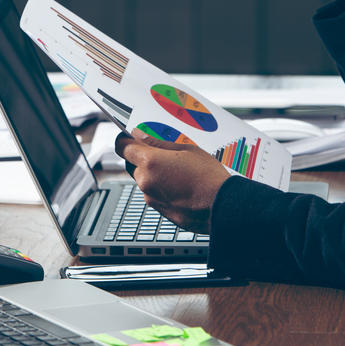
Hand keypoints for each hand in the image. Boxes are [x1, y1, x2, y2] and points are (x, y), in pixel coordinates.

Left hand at [114, 128, 230, 232]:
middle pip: (132, 164)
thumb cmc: (208, 178)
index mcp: (150, 162)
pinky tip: (179, 185)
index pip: (122, 147)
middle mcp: (145, 181)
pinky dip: (161, 187)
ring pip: (143, 180)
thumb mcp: (187, 150)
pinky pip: (153, 193)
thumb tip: (141, 136)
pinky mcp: (158, 210)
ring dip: (153, 173)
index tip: (130, 137)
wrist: (222, 207)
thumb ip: (159, 143)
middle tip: (162, 153)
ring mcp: (150, 198)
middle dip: (142, 157)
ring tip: (176, 171)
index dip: (125, 140)